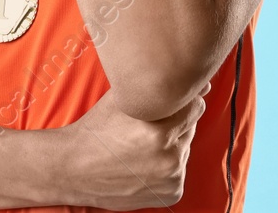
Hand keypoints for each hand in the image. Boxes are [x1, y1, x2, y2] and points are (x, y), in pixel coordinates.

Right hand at [58, 83, 209, 209]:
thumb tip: (203, 85)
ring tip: (141, 147)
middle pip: (191, 126)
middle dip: (174, 124)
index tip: (161, 106)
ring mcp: (172, 178)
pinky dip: (166, 167)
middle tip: (145, 129)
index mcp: (159, 131)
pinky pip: (179, 171)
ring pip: (185, 148)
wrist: (74, 169)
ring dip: (171, 145)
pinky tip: (144, 164)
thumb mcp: (123, 101)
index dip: (178, 103)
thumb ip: (161, 90)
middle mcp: (169, 157)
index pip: (195, 105)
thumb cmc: (98, 129)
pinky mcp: (172, 194)